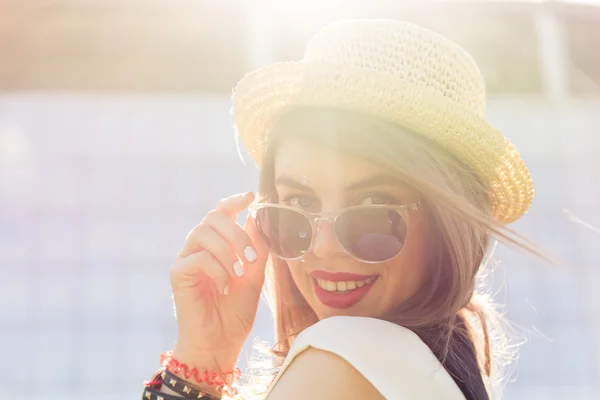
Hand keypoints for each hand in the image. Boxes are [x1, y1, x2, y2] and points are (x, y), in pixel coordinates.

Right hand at [169, 192, 268, 371]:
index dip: (235, 201)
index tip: (252, 197)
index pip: (222, 212)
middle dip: (236, 234)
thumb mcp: (254, 275)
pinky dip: (217, 270)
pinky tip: (225, 286)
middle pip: (212, 217)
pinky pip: (197, 258)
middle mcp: (199, 247)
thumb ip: (257, 247)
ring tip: (239, 274)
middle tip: (252, 258)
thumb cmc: (236, 311)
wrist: (220, 342)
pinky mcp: (178, 274)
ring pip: (202, 232)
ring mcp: (186, 259)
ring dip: (227, 251)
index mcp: (217, 244)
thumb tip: (257, 217)